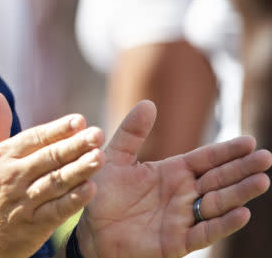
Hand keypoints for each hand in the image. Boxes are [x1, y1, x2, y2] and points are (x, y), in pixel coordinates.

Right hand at [0, 92, 105, 257]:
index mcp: (3, 157)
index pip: (35, 138)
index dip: (58, 129)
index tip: (80, 120)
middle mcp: (14, 176)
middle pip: (49, 158)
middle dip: (75, 145)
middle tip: (98, 134)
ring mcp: (23, 201)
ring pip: (56, 182)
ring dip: (79, 170)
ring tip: (100, 158)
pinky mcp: (32, 226)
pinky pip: (56, 211)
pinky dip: (73, 201)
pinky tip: (90, 190)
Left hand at [76, 100, 271, 257]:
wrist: (91, 229)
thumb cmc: (104, 195)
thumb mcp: (115, 158)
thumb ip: (131, 133)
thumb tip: (148, 103)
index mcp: (172, 172)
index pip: (206, 159)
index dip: (227, 151)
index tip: (250, 141)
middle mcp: (183, 194)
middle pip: (218, 179)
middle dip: (242, 169)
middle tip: (265, 158)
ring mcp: (182, 218)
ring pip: (218, 204)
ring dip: (240, 194)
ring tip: (261, 181)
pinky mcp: (177, 242)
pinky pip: (204, 232)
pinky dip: (223, 224)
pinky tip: (242, 213)